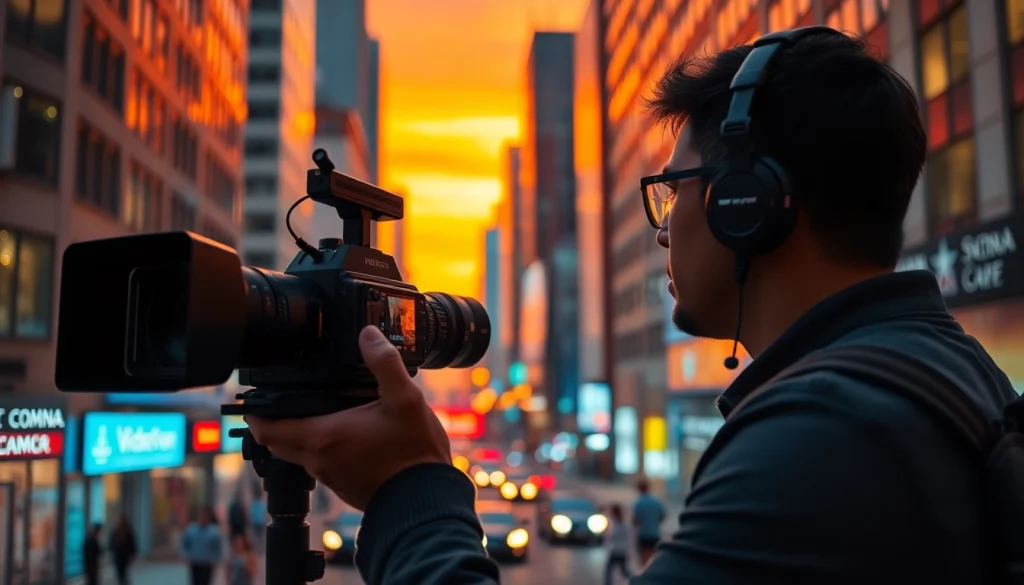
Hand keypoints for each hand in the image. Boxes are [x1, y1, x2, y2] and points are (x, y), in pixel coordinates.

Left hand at [245, 326, 452, 509]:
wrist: (426, 499)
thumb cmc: (414, 452)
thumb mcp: (405, 399)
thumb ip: (384, 364)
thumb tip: (368, 334)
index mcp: (324, 436)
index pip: (268, 430)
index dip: (255, 415)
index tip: (253, 401)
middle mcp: (318, 460)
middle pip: (277, 443)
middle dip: (273, 425)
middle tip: (280, 403)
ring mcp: (330, 477)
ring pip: (298, 456)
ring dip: (297, 437)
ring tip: (313, 413)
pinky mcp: (344, 488)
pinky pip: (319, 467)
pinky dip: (319, 451)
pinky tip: (343, 436)